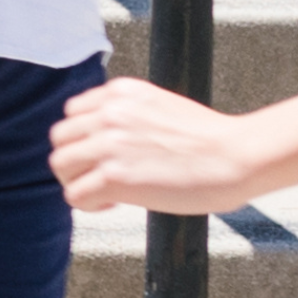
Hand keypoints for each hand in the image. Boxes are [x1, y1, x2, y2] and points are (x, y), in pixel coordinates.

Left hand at [52, 77, 297, 218]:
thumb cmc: (211, 140)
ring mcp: (109, 144)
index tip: (103, 154)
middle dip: (75, 160)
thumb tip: (108, 142)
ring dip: (78, 181)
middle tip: (99, 177)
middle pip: (60, 137)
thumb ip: (130, 116)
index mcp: (121, 92)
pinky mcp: (114, 176)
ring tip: (105, 193)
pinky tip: (112, 205)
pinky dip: (88, 205)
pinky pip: (75, 194)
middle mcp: (110, 113)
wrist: (236, 156)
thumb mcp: (161, 107)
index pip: (74, 112)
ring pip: (61, 164)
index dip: (84, 138)